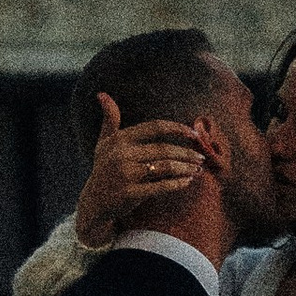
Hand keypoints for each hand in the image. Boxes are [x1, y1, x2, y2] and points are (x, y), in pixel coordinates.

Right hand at [74, 91, 209, 247]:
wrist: (94, 202)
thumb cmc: (104, 168)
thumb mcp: (104, 142)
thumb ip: (109, 118)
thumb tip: (102, 93)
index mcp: (119, 139)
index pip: (155, 127)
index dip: (177, 128)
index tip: (193, 134)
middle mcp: (121, 154)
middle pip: (164, 149)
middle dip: (186, 153)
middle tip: (201, 157)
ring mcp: (125, 174)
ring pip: (165, 167)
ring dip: (186, 168)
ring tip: (198, 169)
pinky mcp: (130, 193)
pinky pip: (161, 186)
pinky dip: (177, 184)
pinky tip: (187, 182)